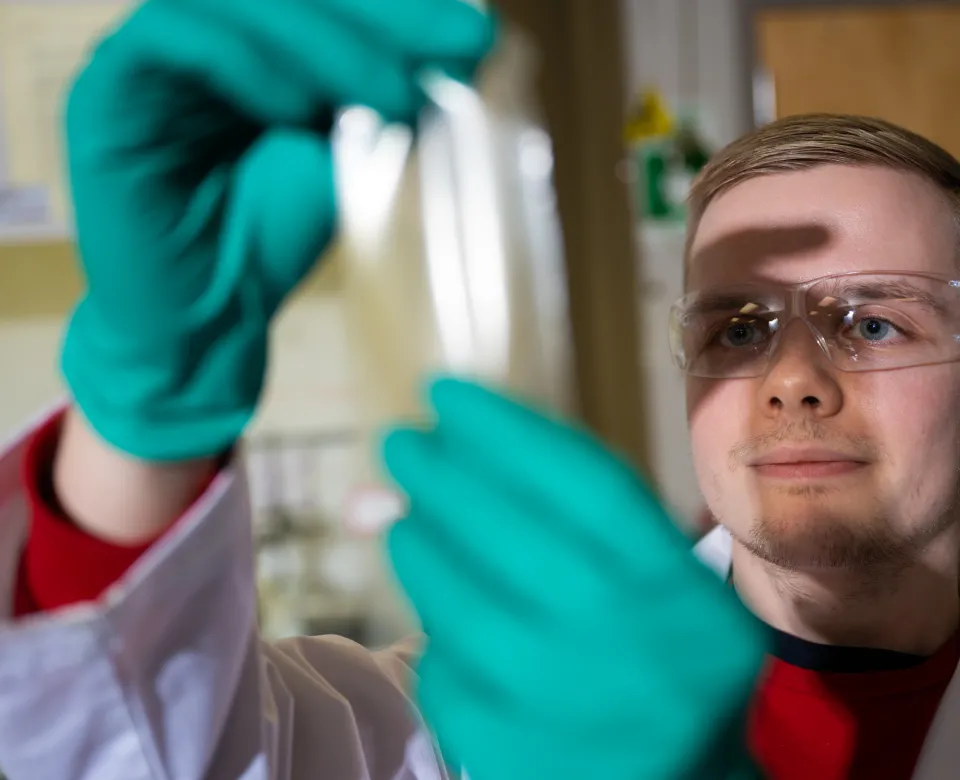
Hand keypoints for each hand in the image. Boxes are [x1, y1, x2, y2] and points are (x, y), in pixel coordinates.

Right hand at [61, 0, 493, 460]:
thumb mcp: (350, 162)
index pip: (329, 0)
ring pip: (236, 0)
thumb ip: (387, 103)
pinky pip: (175, 40)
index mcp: (258, 46)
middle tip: (450, 46)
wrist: (205, 324)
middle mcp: (204, 36)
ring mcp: (154, 58)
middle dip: (380, 13)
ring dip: (325, 40)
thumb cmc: (273, 246)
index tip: (473, 37)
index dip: (402, 8)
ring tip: (388, 96)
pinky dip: (247, 63)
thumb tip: (467, 49)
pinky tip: (300, 110)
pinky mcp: (111, 92)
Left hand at [383, 377, 766, 779]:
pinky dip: (436, 633)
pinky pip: (450, 680)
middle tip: (400, 442)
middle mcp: (641, 653)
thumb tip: (447, 447)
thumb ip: (570, 517)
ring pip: (469, 612)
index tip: (445, 394)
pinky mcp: (520, 762)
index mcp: (686, 595)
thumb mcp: (651, 581)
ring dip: (422, 549)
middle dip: (445, 477)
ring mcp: (578, 716)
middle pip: (520, 540)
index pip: (590, 487)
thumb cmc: (660, 656)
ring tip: (403, 521)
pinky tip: (436, 608)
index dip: (509, 430)